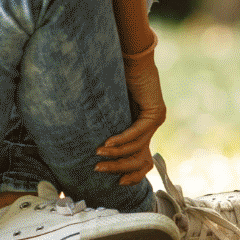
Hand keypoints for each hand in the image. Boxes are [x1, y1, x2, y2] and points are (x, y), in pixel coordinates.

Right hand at [96, 53, 165, 186]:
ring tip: (99, 154)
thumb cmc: (114, 78)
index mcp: (142, 127)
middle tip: (98, 170)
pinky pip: (138, 132)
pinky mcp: (155, 113)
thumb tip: (84, 143)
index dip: (133, 173)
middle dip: (119, 167)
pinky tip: (108, 143)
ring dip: (117, 153)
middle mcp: (151, 126)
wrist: (128, 57)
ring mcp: (155, 120)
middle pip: (140, 159)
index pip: (143, 160)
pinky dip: (123, 140)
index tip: (118, 183)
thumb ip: (106, 125)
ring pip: (138, 148)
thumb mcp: (109, 109)